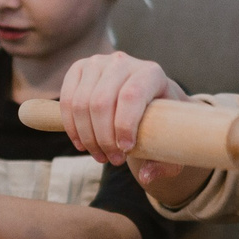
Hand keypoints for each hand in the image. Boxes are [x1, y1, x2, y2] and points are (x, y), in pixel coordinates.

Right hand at [54, 52, 179, 166]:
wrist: (148, 96)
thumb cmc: (162, 119)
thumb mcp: (171, 139)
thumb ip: (165, 161)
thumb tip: (145, 177)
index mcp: (151, 72)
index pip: (131, 96)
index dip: (124, 126)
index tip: (126, 151)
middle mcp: (123, 62)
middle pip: (101, 102)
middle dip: (103, 138)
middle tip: (112, 160)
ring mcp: (98, 62)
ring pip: (81, 103)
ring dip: (87, 137)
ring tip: (100, 155)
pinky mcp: (79, 69)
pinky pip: (67, 100)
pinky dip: (72, 127)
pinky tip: (83, 144)